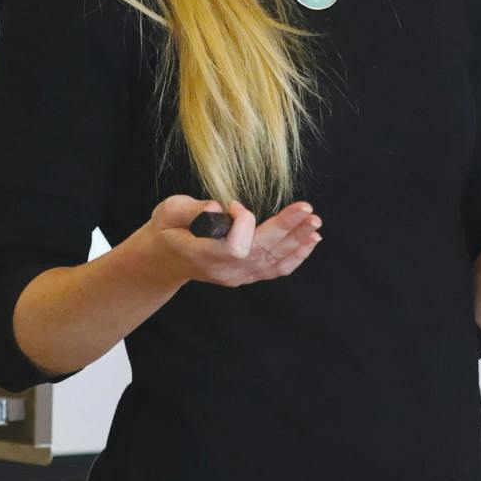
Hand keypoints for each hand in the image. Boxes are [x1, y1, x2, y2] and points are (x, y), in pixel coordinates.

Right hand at [133, 194, 322, 288]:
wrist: (165, 259)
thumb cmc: (167, 231)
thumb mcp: (167, 212)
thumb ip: (189, 209)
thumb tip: (218, 207)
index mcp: (203, 255)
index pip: (235, 246)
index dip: (242, 223)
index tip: (233, 205)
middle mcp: (225, 270)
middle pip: (262, 251)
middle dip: (287, 229)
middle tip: (309, 211)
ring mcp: (238, 276)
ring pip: (274, 260)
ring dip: (298, 240)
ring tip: (315, 223)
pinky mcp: (248, 274)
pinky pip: (277, 268)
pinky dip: (296, 255)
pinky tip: (311, 240)